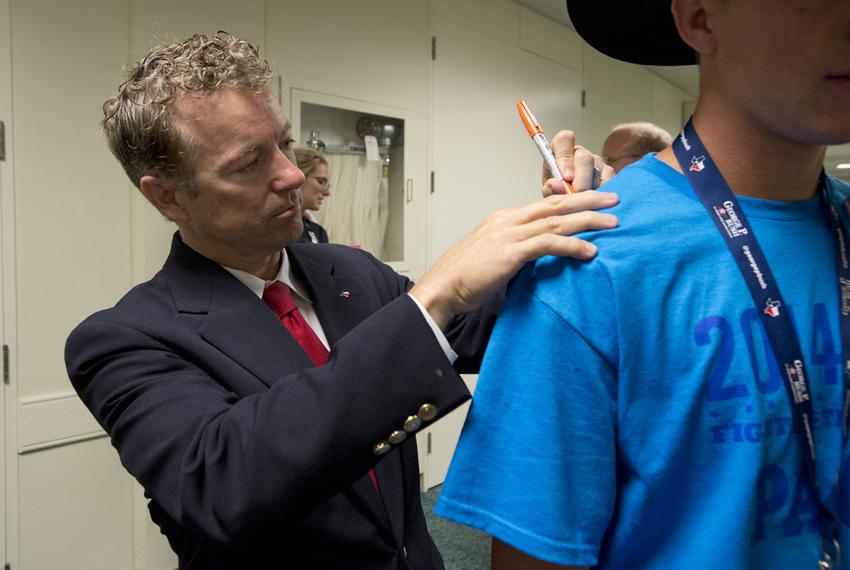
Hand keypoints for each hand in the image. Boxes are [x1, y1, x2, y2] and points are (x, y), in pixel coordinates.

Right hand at [409, 191, 617, 327]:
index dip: (573, 201)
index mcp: (504, 219)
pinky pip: (548, 244)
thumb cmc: (465, 278)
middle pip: (556, 203)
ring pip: (557, 220)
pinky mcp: (510, 253)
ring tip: (612, 222)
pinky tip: (591, 252)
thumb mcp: (494, 257)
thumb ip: (515, 252)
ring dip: (588, 220)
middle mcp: (508, 220)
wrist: (442, 287)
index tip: (594, 201)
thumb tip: (537, 260)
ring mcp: (509, 234)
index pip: (544, 204)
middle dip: (588, 199)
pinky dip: (572, 246)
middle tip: (614, 198)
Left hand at [542, 130, 614, 196]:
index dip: (564, 157)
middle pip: (584, 157)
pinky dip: (601, 193)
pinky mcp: (608, 173)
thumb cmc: (557, 194)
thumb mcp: (549, 192)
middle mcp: (579, 153)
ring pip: (597, 171)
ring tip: (582, 203)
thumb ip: (550, 188)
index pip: (563, 140)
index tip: (565, 177)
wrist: (568, 205)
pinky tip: (594, 202)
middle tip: (576, 193)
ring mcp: (596, 161)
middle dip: (581, 178)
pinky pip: (608, 181)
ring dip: (590, 189)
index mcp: (561, 151)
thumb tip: (556, 184)